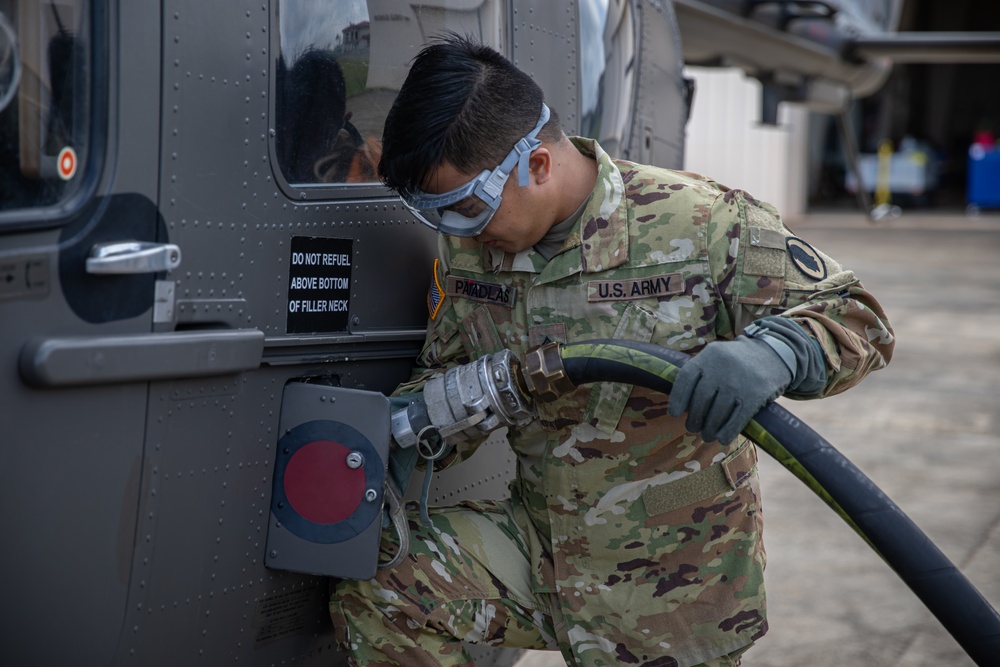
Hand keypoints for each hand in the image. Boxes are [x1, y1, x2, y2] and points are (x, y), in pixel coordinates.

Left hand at [667, 336, 792, 442]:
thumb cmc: (737, 361)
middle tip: (693, 428)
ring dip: (709, 429)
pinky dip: (727, 432)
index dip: (677, 399)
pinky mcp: (755, 396)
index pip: (686, 378)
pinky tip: (722, 438)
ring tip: (706, 435)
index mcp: (709, 355)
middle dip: (694, 418)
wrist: (774, 353)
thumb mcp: (717, 356)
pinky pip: (737, 419)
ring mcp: (739, 382)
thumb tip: (681, 405)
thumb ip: (700, 372)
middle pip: (700, 399)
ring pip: (717, 412)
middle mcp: (722, 367)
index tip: (674, 413)